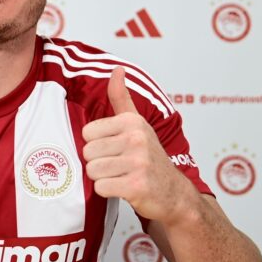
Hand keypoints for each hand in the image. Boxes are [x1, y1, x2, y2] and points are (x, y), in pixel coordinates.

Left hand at [81, 67, 190, 222]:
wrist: (174, 193)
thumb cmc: (149, 157)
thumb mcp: (137, 124)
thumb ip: (121, 98)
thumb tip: (117, 69)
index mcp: (132, 122)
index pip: (87, 132)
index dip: (96, 144)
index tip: (114, 149)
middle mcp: (137, 139)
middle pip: (88, 152)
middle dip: (98, 163)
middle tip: (117, 166)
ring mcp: (138, 162)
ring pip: (92, 170)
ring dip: (103, 178)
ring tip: (120, 176)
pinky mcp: (137, 186)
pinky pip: (101, 187)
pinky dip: (108, 191)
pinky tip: (124, 187)